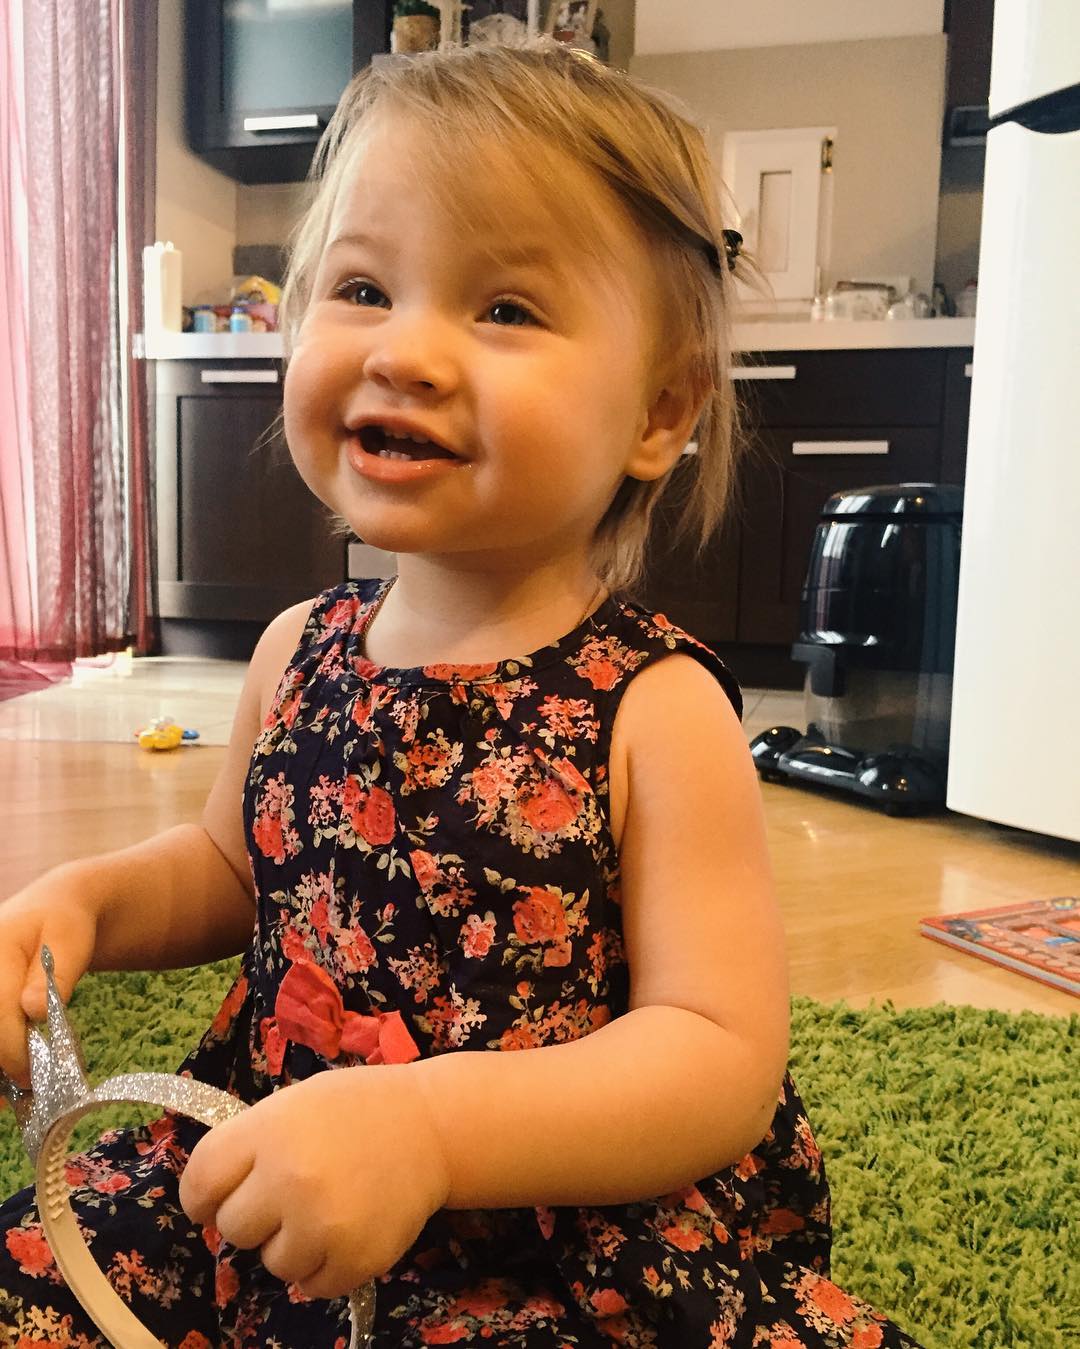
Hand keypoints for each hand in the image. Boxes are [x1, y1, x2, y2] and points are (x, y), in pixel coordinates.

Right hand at [0, 871, 98, 1096]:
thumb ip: (54, 976)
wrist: (49, 910)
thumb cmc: (64, 924)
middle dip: (3, 1065)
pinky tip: (5, 1088)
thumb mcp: (70, 940)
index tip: (36, 1078)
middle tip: (29, 1093)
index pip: (1, 1011)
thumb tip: (33, 1010)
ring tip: (14, 1098)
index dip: (15, 1050)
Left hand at [178, 1066, 449, 1299]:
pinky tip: (345, 1231)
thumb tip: (210, 1198)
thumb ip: (251, 1144)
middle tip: (287, 1197)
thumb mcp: (295, 1104)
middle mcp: (289, 1178)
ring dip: (291, 1243)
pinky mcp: (355, 1259)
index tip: (214, 1200)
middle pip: (232, 1227)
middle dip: (253, 1216)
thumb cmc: (357, 1110)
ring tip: (325, 1210)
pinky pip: (310, 1285)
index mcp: (269, 1130)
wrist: (433, 1127)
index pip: (199, 1182)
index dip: (202, 1196)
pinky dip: (322, 1267)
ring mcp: (323, 1223)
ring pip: (271, 1262)